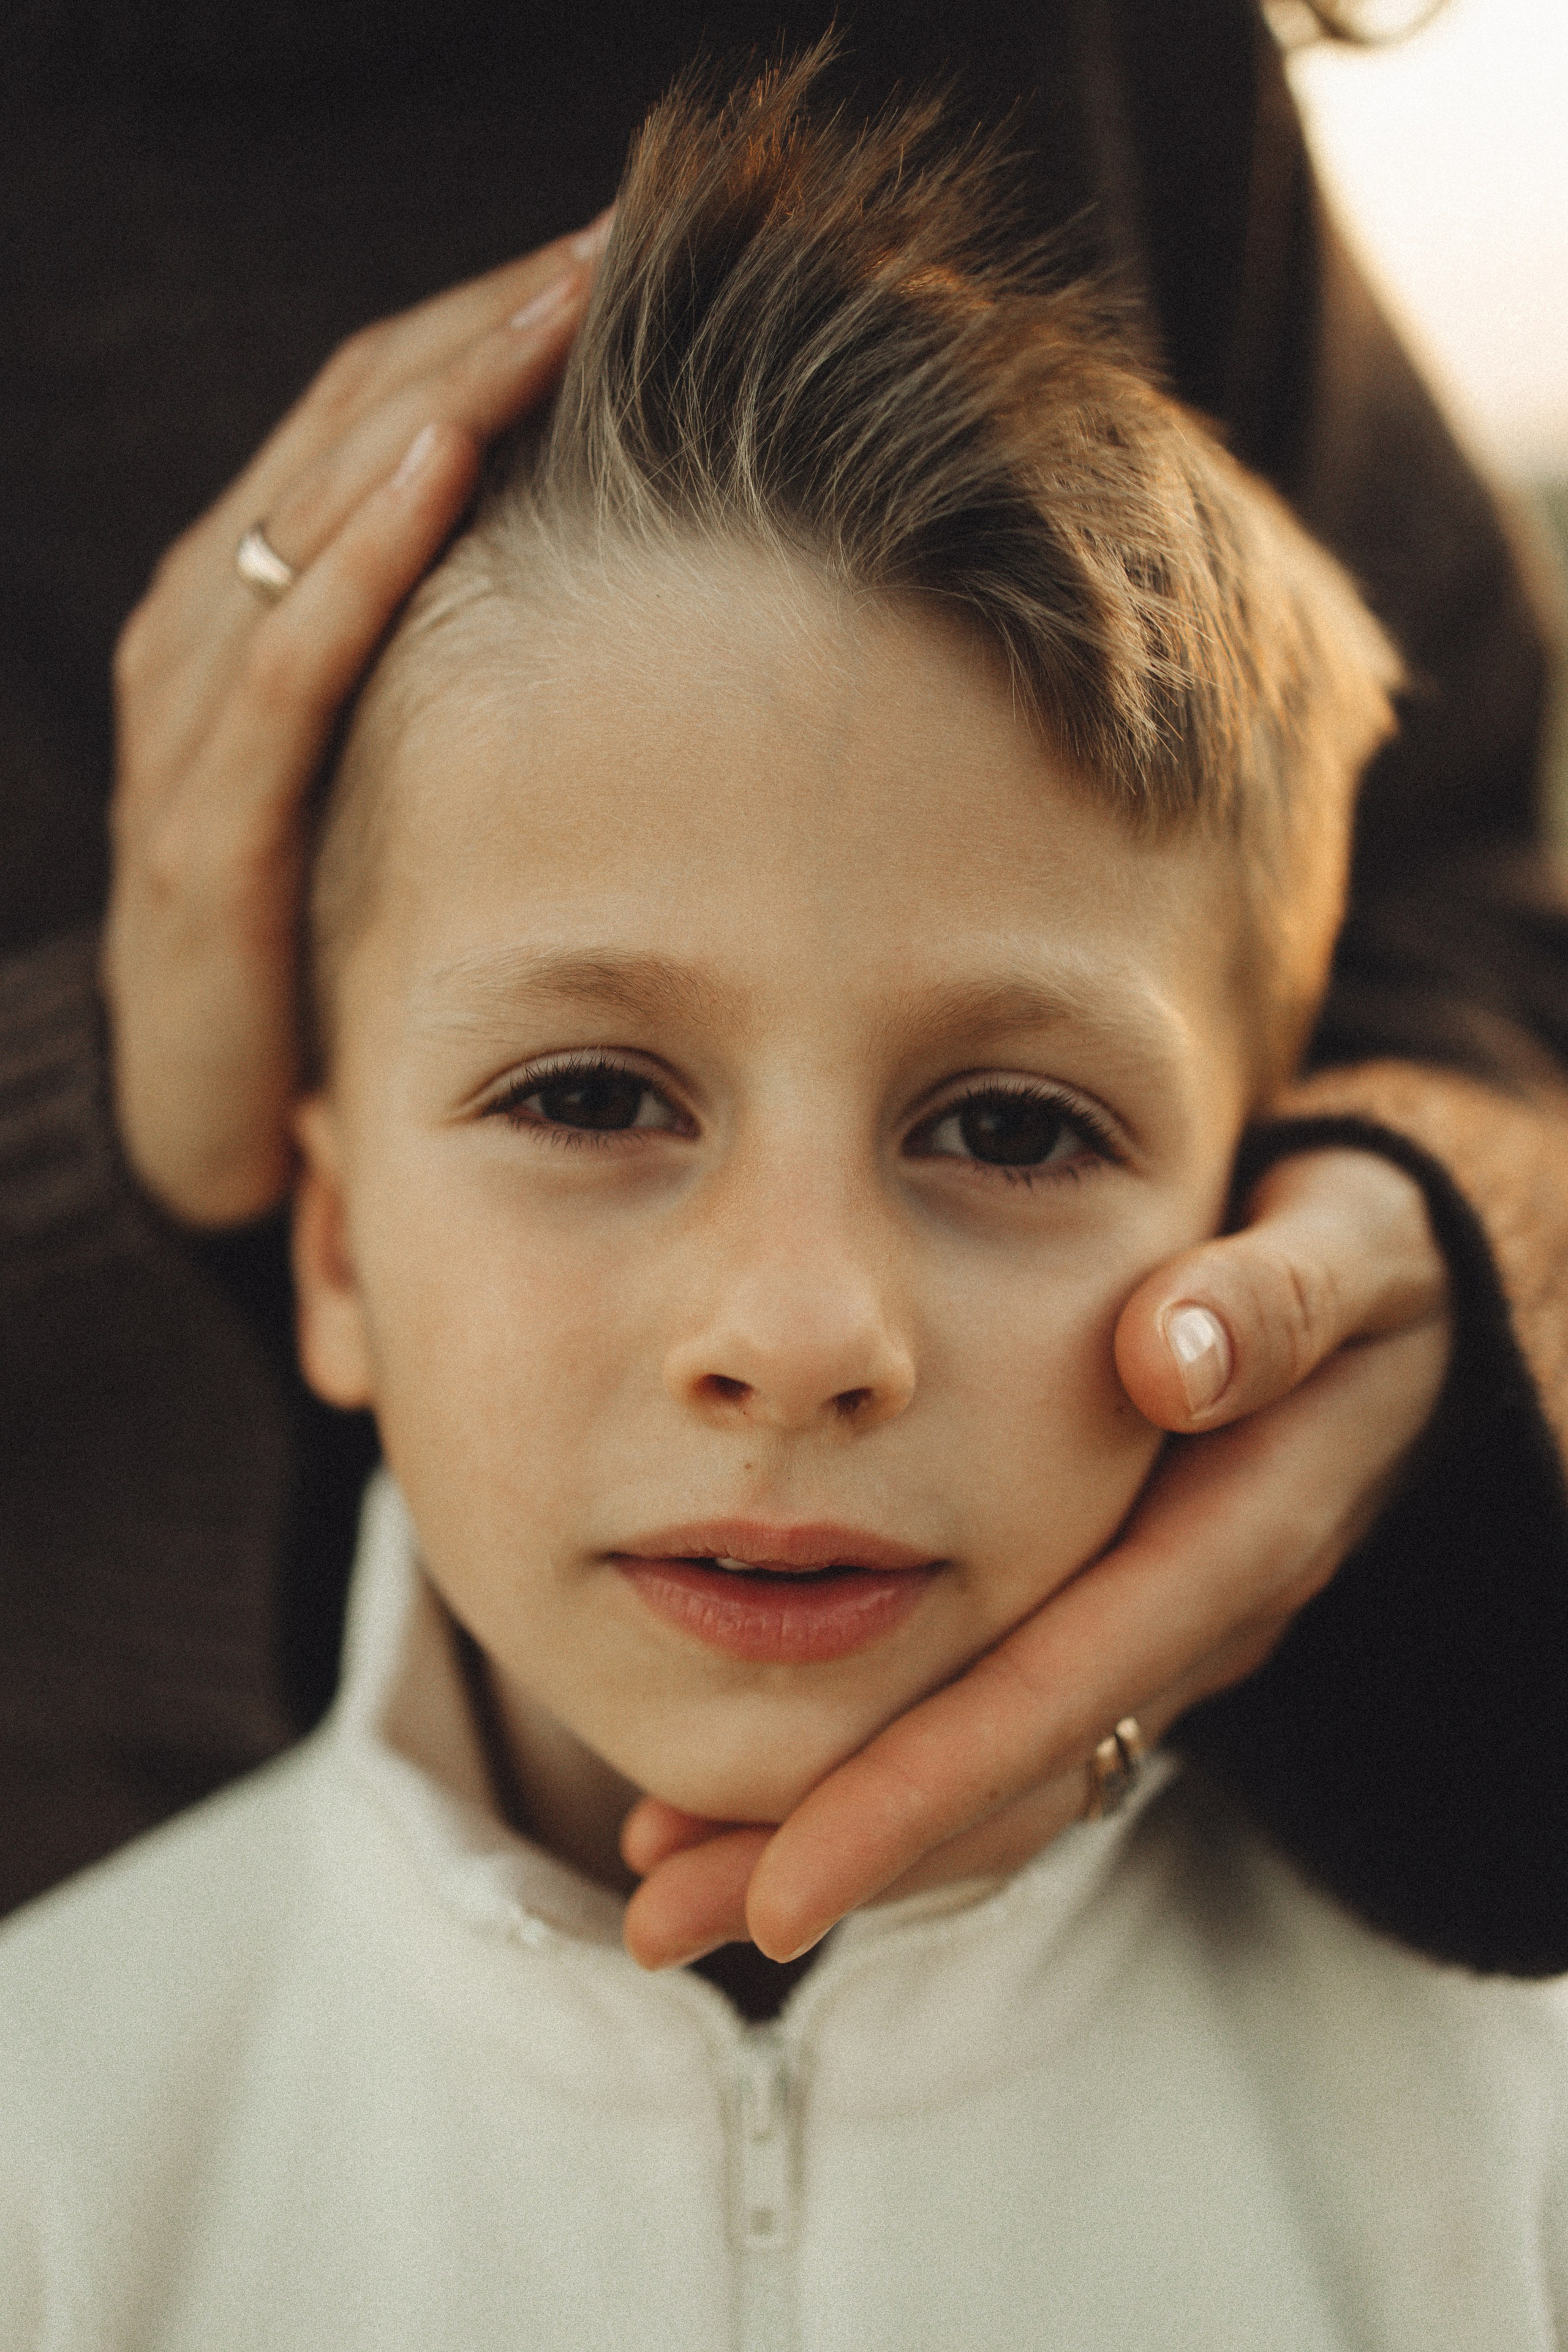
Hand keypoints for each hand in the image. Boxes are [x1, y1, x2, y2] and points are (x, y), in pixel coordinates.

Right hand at [103, 215, 611, 1225]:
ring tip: (557, 305)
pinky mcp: (205, 828)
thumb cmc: (324, 934)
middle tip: (613, 244)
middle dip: (478, 330)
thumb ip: (465, 674)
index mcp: (257, 608)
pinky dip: (357, 554)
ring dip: (436, 397)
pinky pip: (285, 663)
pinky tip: (438, 462)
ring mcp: (193, 724)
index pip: (367, 421)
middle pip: (343, 430)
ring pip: (311, 515)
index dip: (481, 330)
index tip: (615, 259)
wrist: (210, 1112)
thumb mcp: (400, 774)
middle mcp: (207, 633)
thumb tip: (644, 582)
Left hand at [620, 1146, 1451, 1966]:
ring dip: (840, 1830)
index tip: (785, 1881)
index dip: (926, 1786)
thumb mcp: (1342, 1251)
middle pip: (1011, 1774)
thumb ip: (1273, 1304)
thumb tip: (1171, 1360)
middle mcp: (1190, 1622)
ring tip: (671, 1873)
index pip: (1065, 1687)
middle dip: (845, 1852)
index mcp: (1236, 1537)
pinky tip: (755, 1787)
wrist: (1407, 1314)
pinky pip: (1001, 1725)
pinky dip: (883, 1765)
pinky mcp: (1113, 1622)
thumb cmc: (1353, 1263)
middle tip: (665, 1914)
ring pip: (996, 1773)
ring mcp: (1151, 1635)